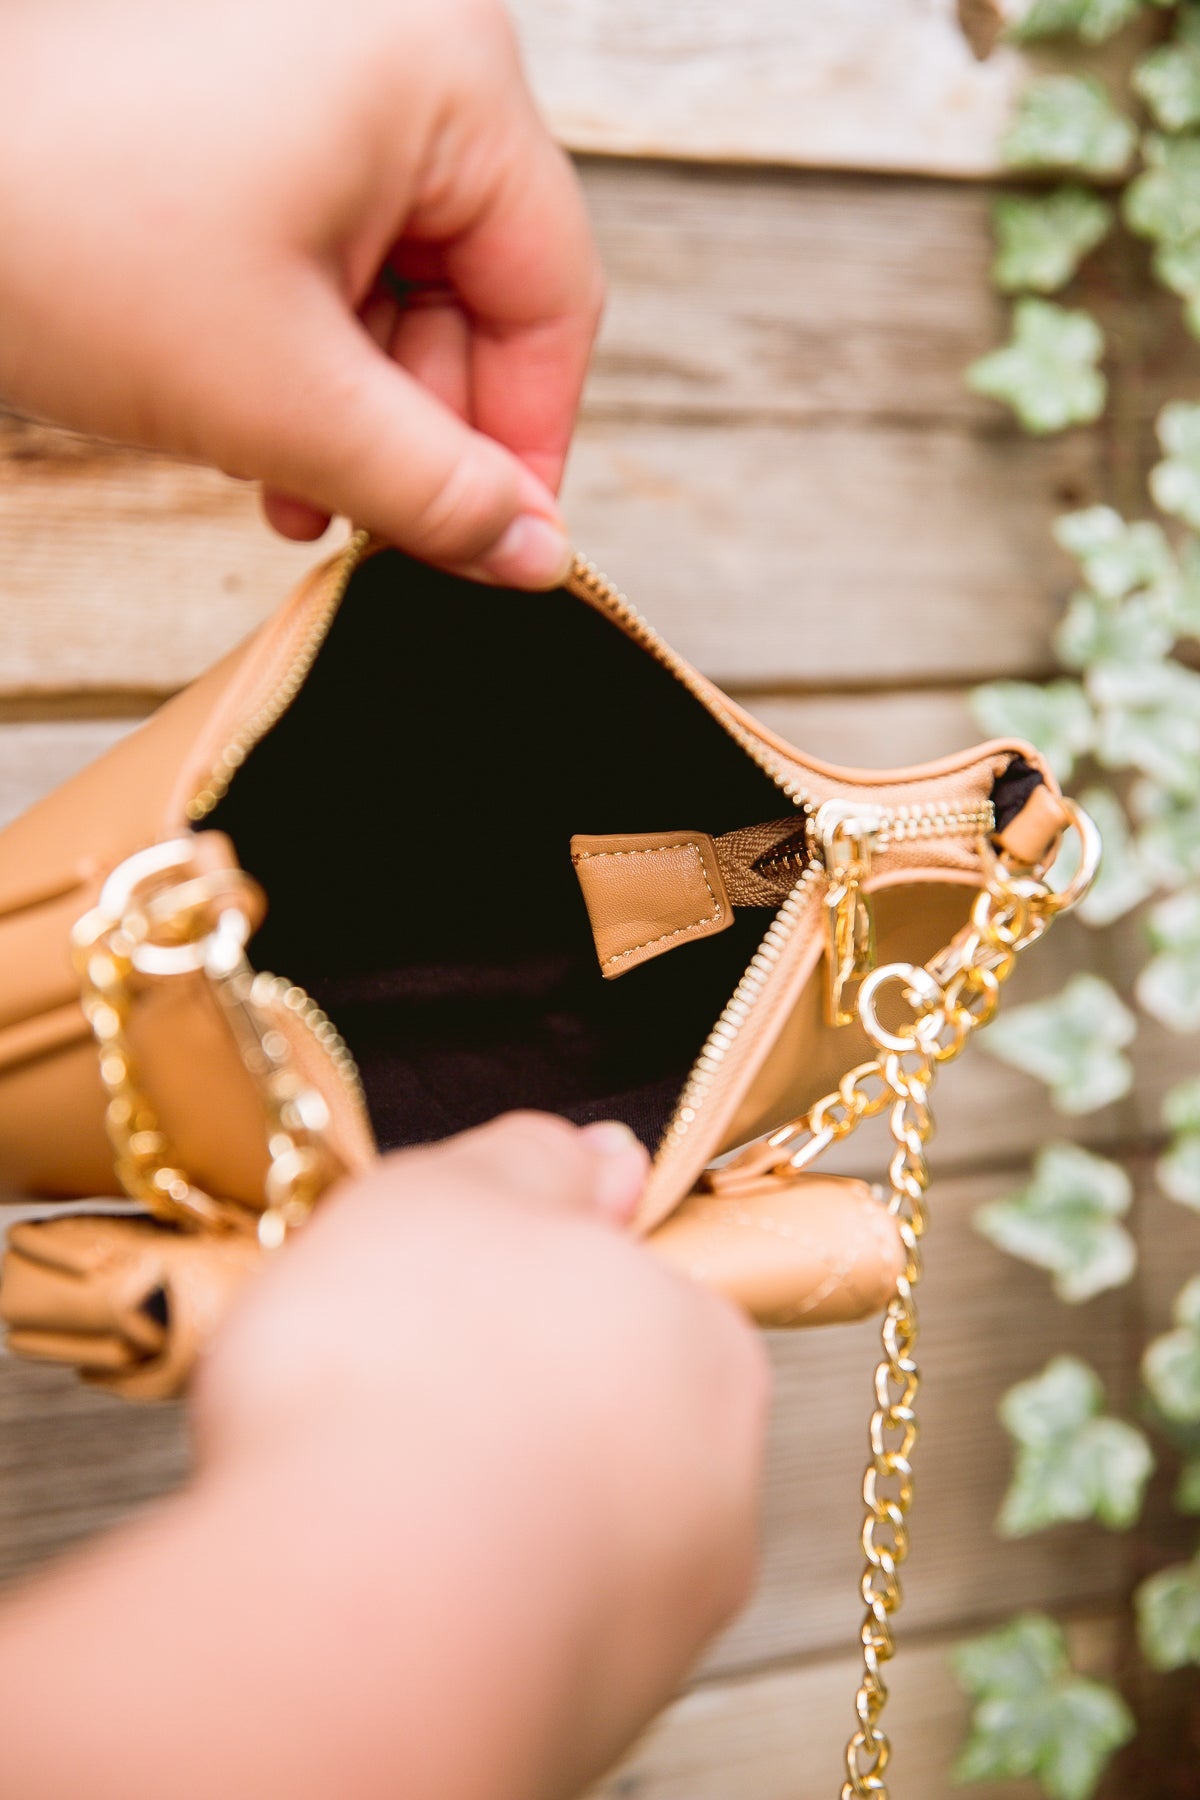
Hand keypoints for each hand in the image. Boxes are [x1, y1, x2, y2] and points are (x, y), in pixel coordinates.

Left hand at [0, 0, 602, 586]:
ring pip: (397, 263)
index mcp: (444, 68)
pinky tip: (254, 406)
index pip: (552, 296)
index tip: (499, 547)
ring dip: (353, 392)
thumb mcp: (279, 398)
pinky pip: (327, 221)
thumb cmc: (55, 230)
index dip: (529, 445)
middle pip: (476, 280)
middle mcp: (398, 27)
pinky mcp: (247, 65)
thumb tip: (535, 558)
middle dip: (418, 423)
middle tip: (367, 526)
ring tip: (287, 481)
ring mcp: (318, 38)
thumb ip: (433, 492)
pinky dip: (302, 326)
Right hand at [191, 1113, 768, 1797]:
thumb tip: (601, 1155)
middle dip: (509, 1400)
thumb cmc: (403, 1378)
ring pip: (564, 1526)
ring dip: (485, 1504)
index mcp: (701, 1340)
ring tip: (372, 1492)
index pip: (631, 1298)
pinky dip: (464, 1598)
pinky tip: (386, 1581)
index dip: (523, 1293)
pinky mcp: (592, 1715)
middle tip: (393, 1391)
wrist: (359, 1617)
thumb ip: (530, 1161)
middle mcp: (714, 1481)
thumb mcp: (447, 1193)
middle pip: (603, 1414)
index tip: (441, 1305)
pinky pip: (521, 1622)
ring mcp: (659, 1611)